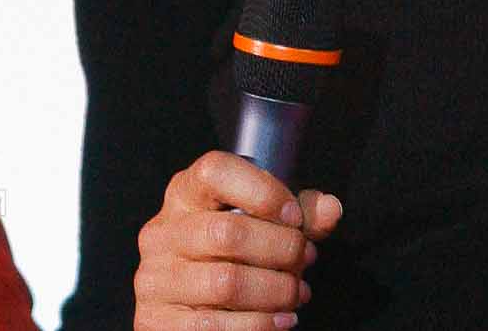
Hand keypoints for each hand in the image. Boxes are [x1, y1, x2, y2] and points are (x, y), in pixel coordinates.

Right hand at [134, 150, 342, 329]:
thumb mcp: (260, 227)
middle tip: (305, 259)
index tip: (294, 216)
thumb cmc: (229, 258)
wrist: (188, 308)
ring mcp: (155, 278)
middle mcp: (162, 232)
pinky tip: (281, 320)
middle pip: (228, 232)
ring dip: (276, 291)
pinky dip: (259, 325)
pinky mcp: (158, 321)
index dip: (262, 190)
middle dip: (282, 250)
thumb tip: (331, 209)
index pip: (214, 171)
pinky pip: (216, 325)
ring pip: (227, 282)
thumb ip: (298, 216)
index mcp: (184, 195)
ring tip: (296, 293)